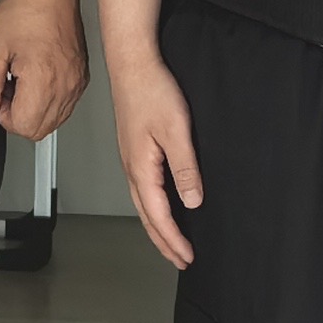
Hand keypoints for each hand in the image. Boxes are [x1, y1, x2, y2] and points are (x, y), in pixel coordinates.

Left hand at [0, 0, 88, 138]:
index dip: (3, 113)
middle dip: (18, 114)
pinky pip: (64, 104)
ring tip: (24, 76)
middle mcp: (66, 85)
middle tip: (9, 82)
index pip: (23, 127)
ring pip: (53, 120)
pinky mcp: (82, 76)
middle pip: (39, 129)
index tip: (0, 89)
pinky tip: (38, 73)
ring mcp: (77, 82)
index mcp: (43, 81)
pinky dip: (48, 98)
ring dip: (33, 107)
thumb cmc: (24, 8)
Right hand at [112, 48, 204, 268]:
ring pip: (143, 204)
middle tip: (180, 260)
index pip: (158, 215)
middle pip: (146, 216)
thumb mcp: (176, 130)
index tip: (187, 257)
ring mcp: (130, 159)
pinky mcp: (134, 149)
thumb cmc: (152, 91)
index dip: (174, 239)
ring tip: (172, 241)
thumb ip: (185, 168)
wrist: (133, 63)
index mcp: (141, 168)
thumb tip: (191, 201)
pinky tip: (162, 204)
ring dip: (158, 226)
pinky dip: (153, 207)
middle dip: (163, 241)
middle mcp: (132, 168)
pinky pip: (143, 189)